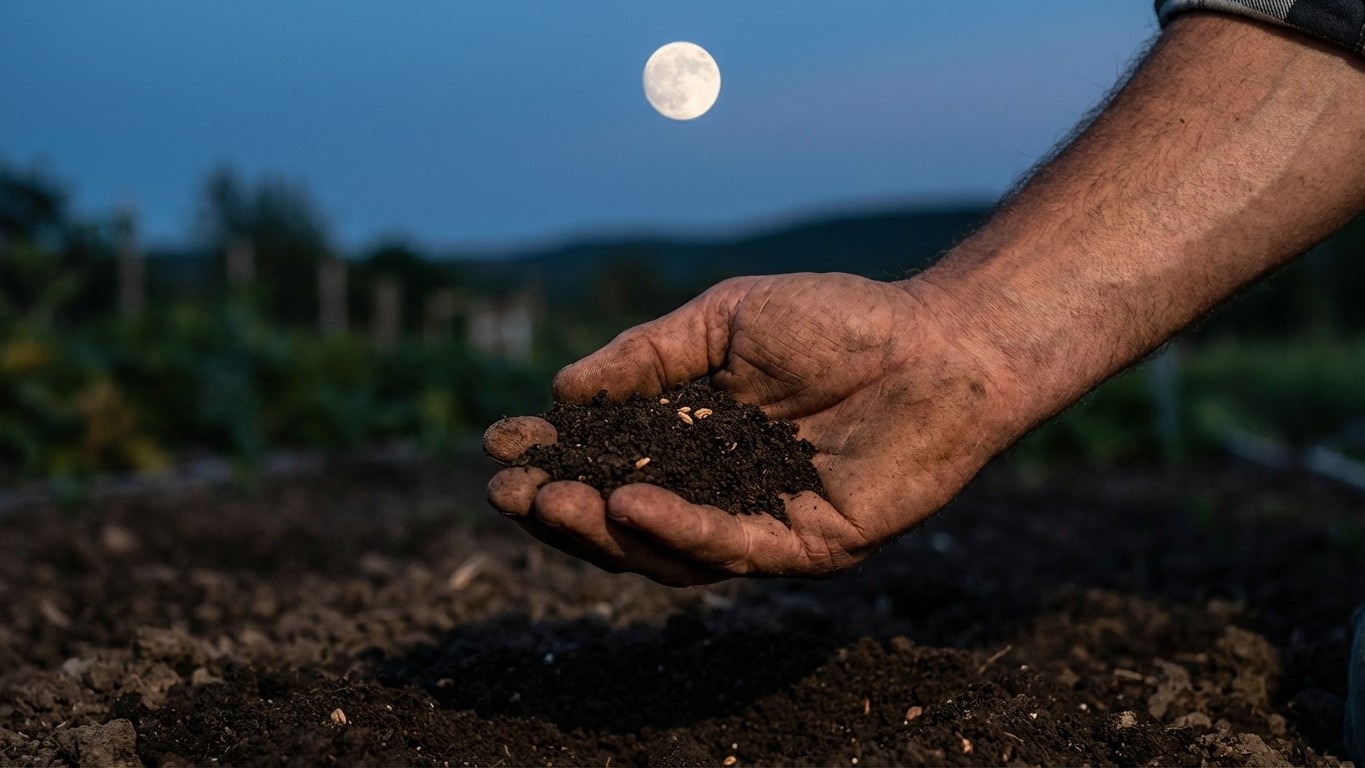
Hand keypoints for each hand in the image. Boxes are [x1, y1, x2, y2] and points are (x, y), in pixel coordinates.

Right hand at [484, 272, 1022, 585]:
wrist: (938, 342)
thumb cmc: (840, 321)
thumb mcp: (725, 322)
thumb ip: (648, 358)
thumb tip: (563, 390)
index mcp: (697, 437)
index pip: (608, 459)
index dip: (554, 458)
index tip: (497, 446)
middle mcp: (720, 488)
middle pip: (623, 517)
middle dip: (561, 509)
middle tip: (509, 494)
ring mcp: (760, 522)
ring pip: (664, 549)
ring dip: (603, 530)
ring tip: (554, 502)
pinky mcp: (803, 544)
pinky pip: (728, 548)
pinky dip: (675, 530)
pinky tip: (628, 503)